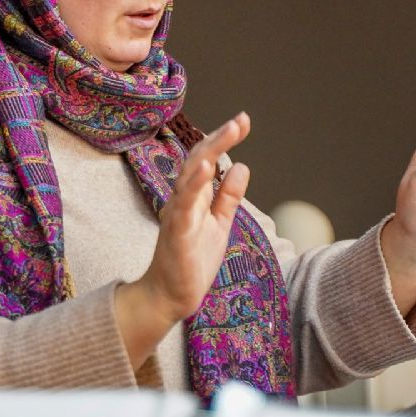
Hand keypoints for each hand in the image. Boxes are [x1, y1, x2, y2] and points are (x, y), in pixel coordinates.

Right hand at [116, 112, 251, 367]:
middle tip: (240, 120)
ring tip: (228, 132)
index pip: (207, 159)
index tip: (243, 122)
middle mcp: (182, 199)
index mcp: (193, 196)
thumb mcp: (220, 223)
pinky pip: (184, 205)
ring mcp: (177, 214)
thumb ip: (228, 196)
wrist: (172, 296)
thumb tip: (243, 166)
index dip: (223, 139)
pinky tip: (208, 169)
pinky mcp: (176, 232)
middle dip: (219, 138)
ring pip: (190, 175)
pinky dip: (194, 185)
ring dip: (210, 152)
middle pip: (199, 159)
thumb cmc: (192, 260)